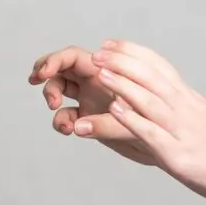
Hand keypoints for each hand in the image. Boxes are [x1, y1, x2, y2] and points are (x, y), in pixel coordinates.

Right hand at [29, 45, 157, 165]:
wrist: (167, 147)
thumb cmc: (158, 131)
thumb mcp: (135, 126)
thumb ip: (105, 125)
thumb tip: (76, 126)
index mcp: (107, 71)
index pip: (73, 57)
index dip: (54, 61)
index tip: (42, 73)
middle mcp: (97, 81)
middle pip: (61, 69)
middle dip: (46, 74)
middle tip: (38, 84)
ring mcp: (90, 98)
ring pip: (60, 90)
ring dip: (52, 98)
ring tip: (58, 112)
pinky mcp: (87, 118)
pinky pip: (66, 115)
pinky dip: (62, 121)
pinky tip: (69, 130)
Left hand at [87, 39, 205, 201]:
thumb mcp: (203, 121)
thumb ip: (181, 111)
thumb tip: (162, 103)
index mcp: (189, 99)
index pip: (158, 66)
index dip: (132, 52)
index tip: (110, 42)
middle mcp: (185, 109)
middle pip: (150, 77)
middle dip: (121, 62)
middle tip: (97, 53)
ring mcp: (182, 131)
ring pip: (149, 100)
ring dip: (122, 85)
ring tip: (100, 73)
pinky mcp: (179, 155)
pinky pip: (152, 133)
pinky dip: (132, 120)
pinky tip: (114, 111)